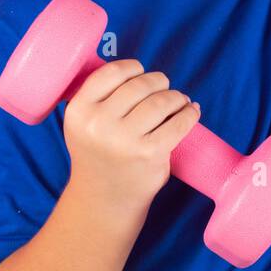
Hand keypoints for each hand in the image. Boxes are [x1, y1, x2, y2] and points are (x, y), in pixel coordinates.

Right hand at [63, 59, 200, 219]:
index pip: (112, 72)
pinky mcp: (150, 153)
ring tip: (179, 101)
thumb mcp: (85, 123)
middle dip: (158, 82)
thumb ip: (102, 96)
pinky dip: (189, 113)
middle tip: (164, 88)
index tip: (141, 73)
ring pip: (161, 100)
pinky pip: (178, 123)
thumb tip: (140, 71)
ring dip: (176, 97)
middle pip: (140, 84)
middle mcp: (99, 124)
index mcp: (79, 111)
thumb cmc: (99, 154)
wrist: (102, 201)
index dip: (132, 68)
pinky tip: (191, 111)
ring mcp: (125, 140)